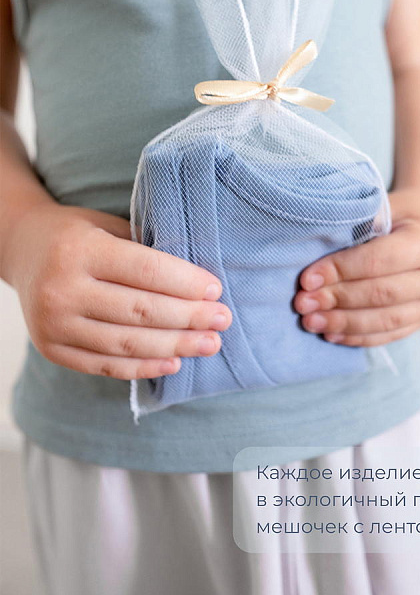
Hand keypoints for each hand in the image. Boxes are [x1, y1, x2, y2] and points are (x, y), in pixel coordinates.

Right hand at [6, 203, 230, 379]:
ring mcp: (53, 324)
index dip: (187, 283)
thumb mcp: (109, 226)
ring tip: (208, 344)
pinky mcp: (51, 350)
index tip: (216, 291)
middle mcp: (61, 289)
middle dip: (189, 318)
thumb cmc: (78, 234)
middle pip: (141, 311)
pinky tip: (173, 362)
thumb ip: (146, 252)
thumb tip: (201, 286)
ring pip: (126, 344)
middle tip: (222, 320)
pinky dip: (143, 367)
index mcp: (80, 250)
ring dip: (175, 347)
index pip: (146, 271)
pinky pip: (105, 366)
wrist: (22, 249)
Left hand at [294, 190, 419, 346]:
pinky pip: (389, 335)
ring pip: (385, 320)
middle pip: (381, 294)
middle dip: (337, 300)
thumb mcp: (384, 207)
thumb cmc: (400, 215)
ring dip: (343, 323)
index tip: (307, 278)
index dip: (340, 271)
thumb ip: (358, 224)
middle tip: (303, 303)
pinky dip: (357, 337)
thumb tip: (318, 244)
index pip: (378, 261)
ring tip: (310, 321)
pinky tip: (331, 334)